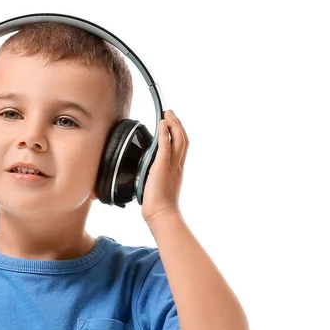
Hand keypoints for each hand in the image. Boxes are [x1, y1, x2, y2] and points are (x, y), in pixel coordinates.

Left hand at [141, 110, 188, 224]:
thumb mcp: (157, 188)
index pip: (181, 148)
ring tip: (168, 114)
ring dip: (173, 124)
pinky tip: (162, 124)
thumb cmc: (158, 207)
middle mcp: (177, 166)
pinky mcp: (162, 167)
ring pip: (178, 140)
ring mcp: (172, 166)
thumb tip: (145, 175)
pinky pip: (166, 146)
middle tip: (171, 114)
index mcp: (176, 171)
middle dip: (178, 125)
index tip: (173, 125)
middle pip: (183, 140)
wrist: (161, 215)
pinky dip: (164, 133)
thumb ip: (154, 178)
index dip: (178, 134)